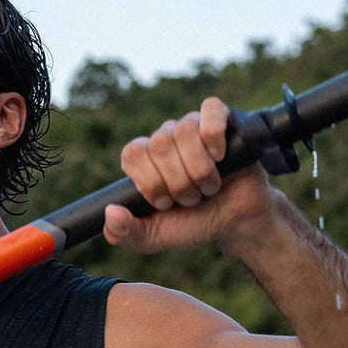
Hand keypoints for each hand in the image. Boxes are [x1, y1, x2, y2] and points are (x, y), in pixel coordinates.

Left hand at [105, 97, 281, 253]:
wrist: (236, 223)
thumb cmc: (194, 225)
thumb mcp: (153, 238)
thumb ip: (124, 234)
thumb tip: (110, 213)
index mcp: (146, 159)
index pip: (133, 152)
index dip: (150, 180)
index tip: (166, 202)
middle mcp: (167, 138)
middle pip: (160, 143)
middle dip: (178, 182)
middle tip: (192, 199)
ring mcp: (195, 126)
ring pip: (184, 131)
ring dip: (199, 169)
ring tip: (209, 187)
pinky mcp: (225, 121)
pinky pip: (211, 109)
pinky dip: (214, 136)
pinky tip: (220, 157)